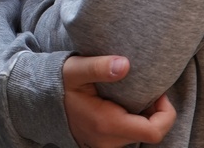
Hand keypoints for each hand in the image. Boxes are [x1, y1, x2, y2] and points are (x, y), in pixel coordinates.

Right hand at [61, 54, 175, 147]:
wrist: (38, 102)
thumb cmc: (58, 83)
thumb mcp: (76, 69)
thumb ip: (99, 67)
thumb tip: (125, 65)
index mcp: (106, 124)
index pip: (154, 131)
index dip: (165, 113)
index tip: (158, 92)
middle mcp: (108, 141)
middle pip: (150, 133)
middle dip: (156, 112)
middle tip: (147, 88)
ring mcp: (105, 145)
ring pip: (140, 134)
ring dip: (144, 115)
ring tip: (133, 93)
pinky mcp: (104, 143)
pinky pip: (129, 135)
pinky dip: (133, 119)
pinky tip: (123, 102)